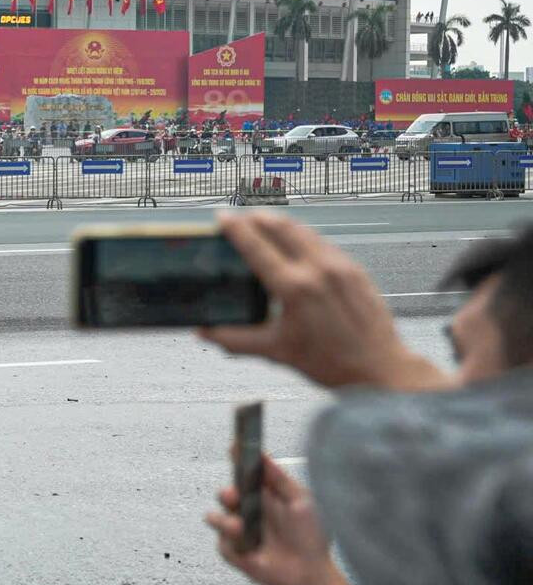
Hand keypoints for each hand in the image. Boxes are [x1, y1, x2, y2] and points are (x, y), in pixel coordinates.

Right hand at [199, 211, 449, 390]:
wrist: (378, 369)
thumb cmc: (331, 363)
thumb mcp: (276, 351)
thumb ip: (235, 339)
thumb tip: (205, 332)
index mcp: (295, 288)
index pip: (256, 246)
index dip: (236, 229)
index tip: (223, 217)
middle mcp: (319, 271)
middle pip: (282, 228)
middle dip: (259, 218)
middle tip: (243, 216)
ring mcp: (340, 268)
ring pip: (305, 231)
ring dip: (282, 224)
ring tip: (267, 223)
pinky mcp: (355, 271)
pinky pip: (325, 244)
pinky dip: (306, 238)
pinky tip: (299, 244)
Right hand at [204, 454, 360, 584]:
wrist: (313, 574)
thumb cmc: (312, 537)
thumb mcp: (301, 501)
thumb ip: (280, 478)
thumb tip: (262, 453)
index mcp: (263, 495)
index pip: (243, 473)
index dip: (235, 459)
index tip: (233, 447)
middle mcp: (247, 511)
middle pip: (224, 493)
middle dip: (225, 492)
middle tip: (234, 495)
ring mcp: (239, 532)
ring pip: (214, 518)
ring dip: (223, 520)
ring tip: (239, 526)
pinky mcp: (235, 553)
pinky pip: (222, 545)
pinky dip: (232, 544)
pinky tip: (247, 547)